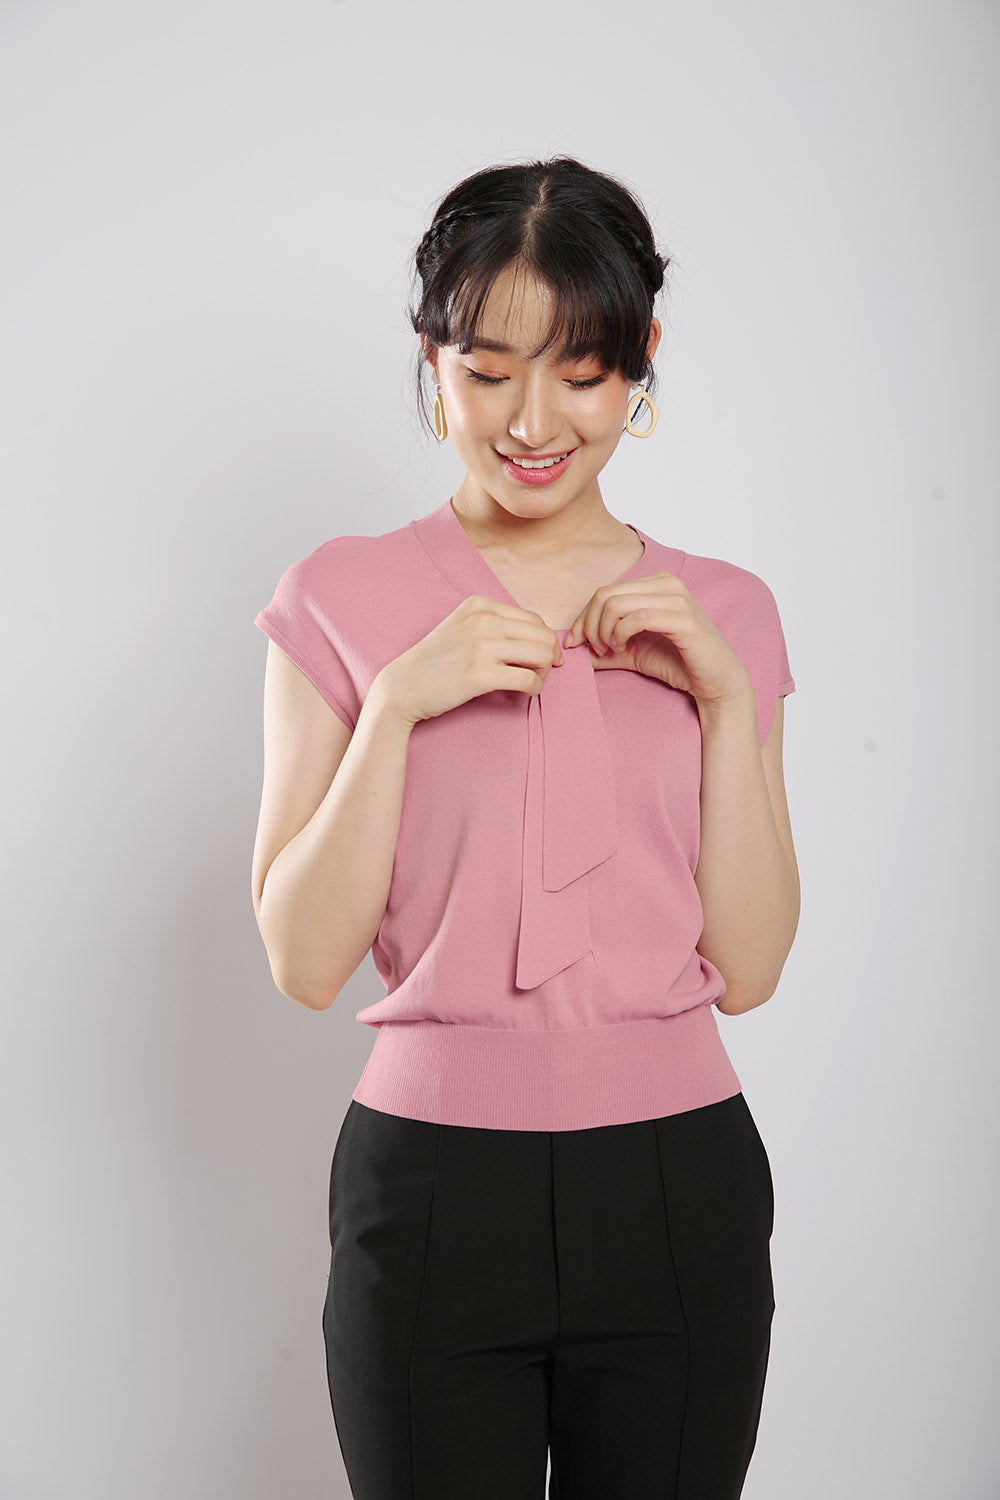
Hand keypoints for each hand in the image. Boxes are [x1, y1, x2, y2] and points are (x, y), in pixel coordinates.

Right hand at [376, 595, 563, 725]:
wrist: (401, 687)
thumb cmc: (435, 663)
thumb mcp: (462, 628)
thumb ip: (494, 625)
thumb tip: (539, 637)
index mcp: (479, 604)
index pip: (534, 618)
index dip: (543, 641)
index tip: (539, 659)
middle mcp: (483, 619)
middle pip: (544, 635)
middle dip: (547, 656)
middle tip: (537, 673)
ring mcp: (482, 645)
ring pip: (542, 654)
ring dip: (543, 672)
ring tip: (530, 682)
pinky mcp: (481, 674)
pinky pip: (530, 679)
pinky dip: (535, 689)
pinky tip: (525, 693)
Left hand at [563, 573, 751, 709]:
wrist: (715, 682)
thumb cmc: (676, 662)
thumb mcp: (630, 652)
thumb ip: (602, 647)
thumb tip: (569, 648)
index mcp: (654, 584)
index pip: (604, 592)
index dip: (583, 618)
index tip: (577, 644)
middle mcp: (666, 583)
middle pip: (605, 595)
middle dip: (591, 627)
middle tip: (597, 651)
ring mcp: (676, 598)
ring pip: (616, 604)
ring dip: (604, 632)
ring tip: (611, 651)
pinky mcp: (683, 618)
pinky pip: (637, 617)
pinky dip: (620, 634)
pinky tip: (623, 649)